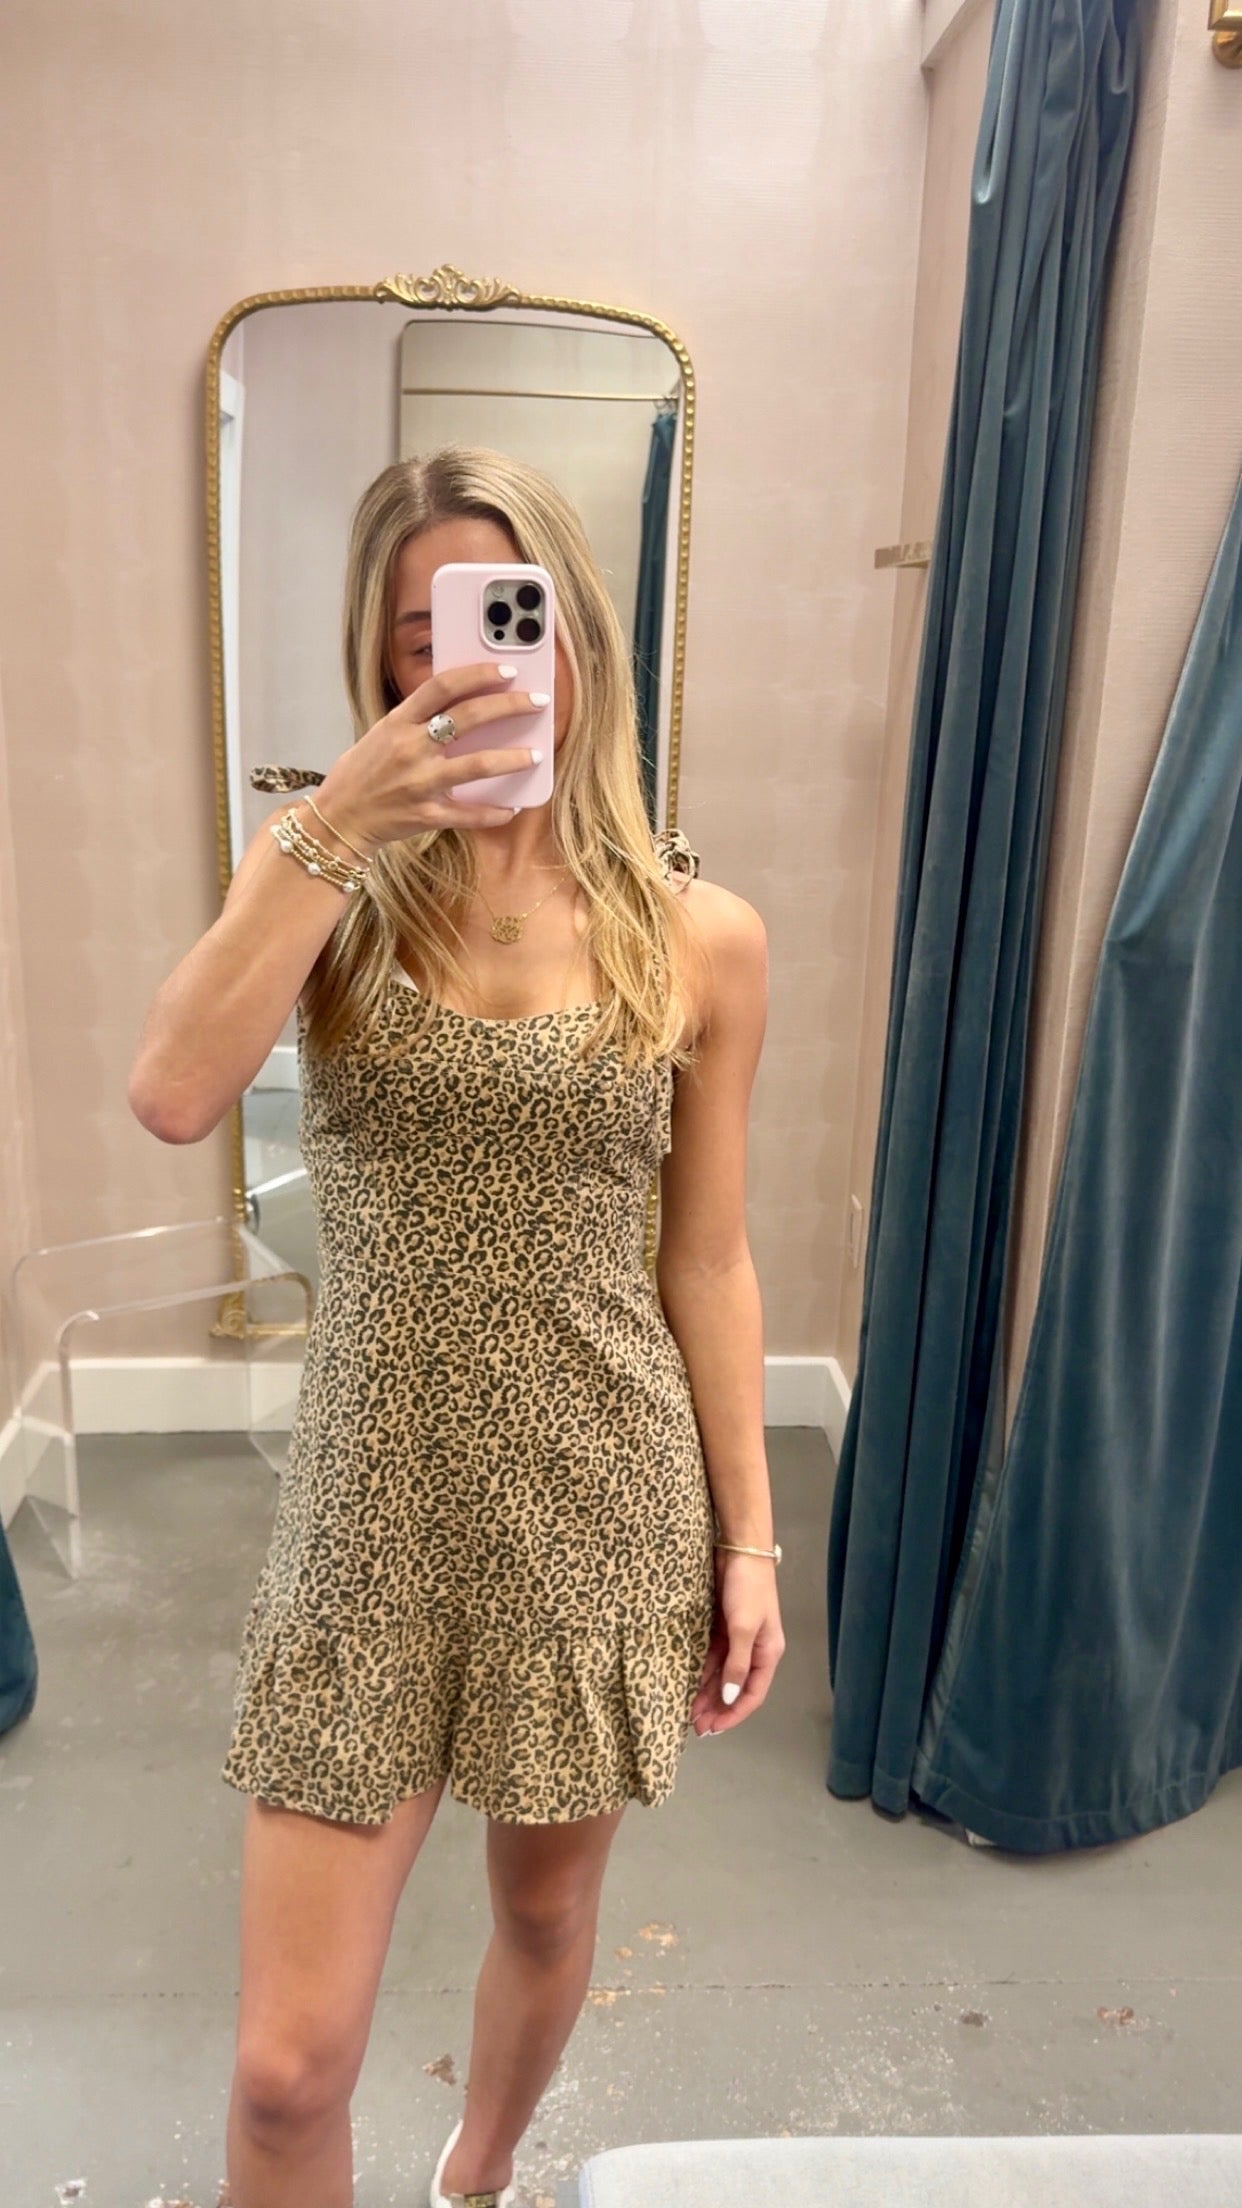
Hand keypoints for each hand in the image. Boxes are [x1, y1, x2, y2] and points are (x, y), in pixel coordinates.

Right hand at [311, 663, 544, 852]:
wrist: (338, 819)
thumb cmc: (361, 774)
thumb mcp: (382, 734)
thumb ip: (417, 720)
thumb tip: (462, 705)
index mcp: (398, 722)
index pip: (442, 686)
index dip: (478, 674)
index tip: (506, 670)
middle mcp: (410, 748)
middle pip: (468, 717)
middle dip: (509, 706)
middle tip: (536, 702)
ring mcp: (419, 783)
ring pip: (477, 765)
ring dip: (512, 759)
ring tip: (535, 755)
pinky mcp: (426, 815)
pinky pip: (469, 814)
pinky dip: (494, 812)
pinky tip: (513, 807)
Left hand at [690, 1552, 784, 1738]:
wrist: (739, 1549)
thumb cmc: (748, 1587)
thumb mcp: (743, 1628)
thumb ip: (736, 1664)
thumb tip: (729, 1698)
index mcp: (767, 1653)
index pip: (752, 1695)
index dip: (733, 1714)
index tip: (712, 1729)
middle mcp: (753, 1650)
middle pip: (735, 1688)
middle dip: (717, 1708)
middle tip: (695, 1727)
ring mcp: (737, 1638)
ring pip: (720, 1675)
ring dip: (706, 1693)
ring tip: (687, 1711)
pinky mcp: (721, 1627)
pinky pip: (710, 1657)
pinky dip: (700, 1672)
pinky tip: (686, 1682)